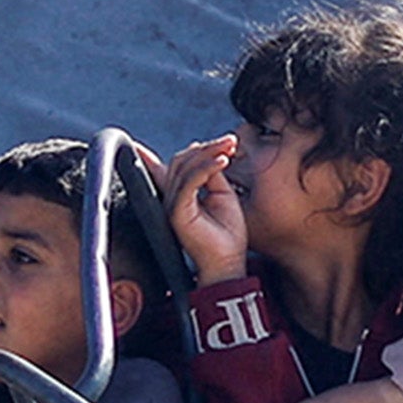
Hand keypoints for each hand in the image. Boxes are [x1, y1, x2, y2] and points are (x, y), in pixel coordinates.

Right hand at [156, 135, 248, 284]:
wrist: (227, 263)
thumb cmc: (227, 235)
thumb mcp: (223, 196)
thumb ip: (213, 175)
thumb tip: (212, 155)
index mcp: (180, 195)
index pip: (176, 165)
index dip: (195, 147)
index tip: (223, 140)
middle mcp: (171, 198)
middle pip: (180, 160)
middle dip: (206, 147)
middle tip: (231, 142)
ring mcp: (173, 205)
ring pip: (184, 166)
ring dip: (209, 152)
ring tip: (230, 148)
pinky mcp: (178, 211)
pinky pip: (189, 181)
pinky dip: (206, 167)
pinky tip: (223, 161)